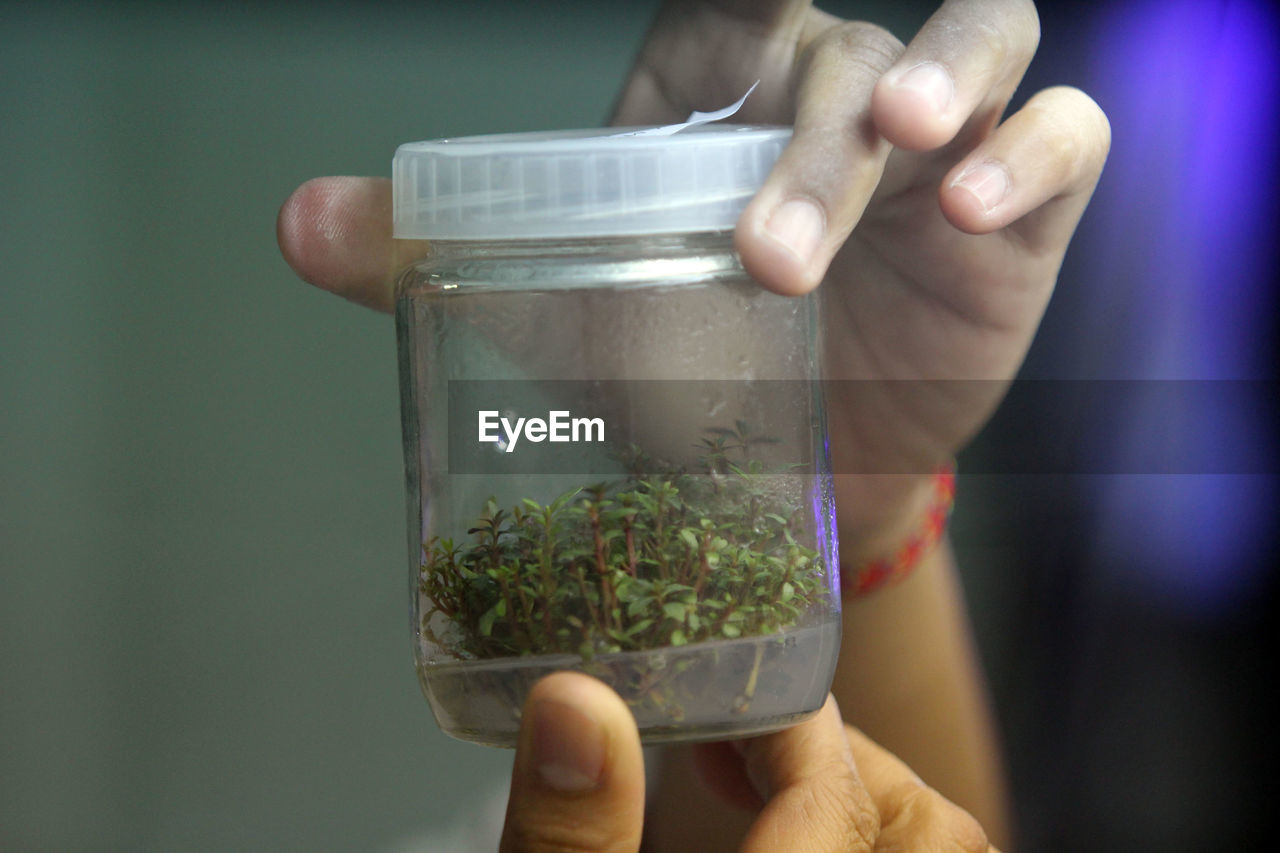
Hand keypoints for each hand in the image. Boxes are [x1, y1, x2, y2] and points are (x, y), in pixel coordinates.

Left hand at [276, 0, 1107, 561]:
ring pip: (976, 39)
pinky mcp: (1018, 208)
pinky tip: (980, 205)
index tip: (724, 4)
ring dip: (948, 79)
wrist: (791, 472)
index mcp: (714, 89)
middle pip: (840, 47)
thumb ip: (427, 253)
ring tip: (915, 148)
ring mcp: (938, 143)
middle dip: (812, 137)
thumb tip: (292, 220)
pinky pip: (1062, 136)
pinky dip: (1033, 153)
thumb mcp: (554, 314)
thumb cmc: (679, 376)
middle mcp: (826, 91)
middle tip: (766, 258)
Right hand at [499, 672, 994, 851]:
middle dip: (849, 763)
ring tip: (763, 783)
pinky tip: (780, 835)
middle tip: (744, 742)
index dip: (786, 725)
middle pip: (937, 831)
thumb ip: (567, 840)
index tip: (722, 691)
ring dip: (867, 803)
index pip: (840, 798)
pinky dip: (867, 844)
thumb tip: (575, 702)